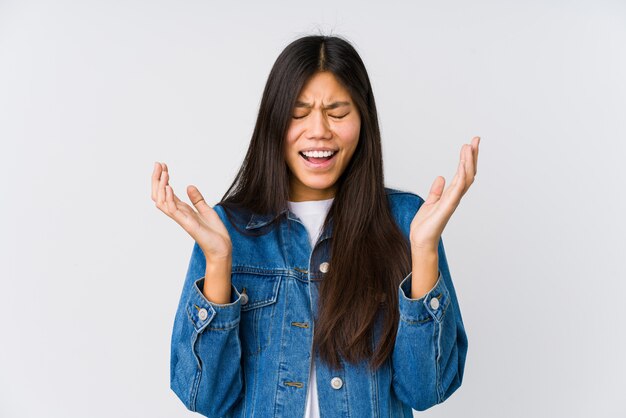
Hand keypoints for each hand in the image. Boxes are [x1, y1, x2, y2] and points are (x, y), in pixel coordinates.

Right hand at [151, 162, 231, 261]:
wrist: (222, 248)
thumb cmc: (214, 233)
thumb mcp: (207, 210)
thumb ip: (197, 199)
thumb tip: (189, 186)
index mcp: (182, 210)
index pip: (167, 192)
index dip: (163, 179)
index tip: (163, 165)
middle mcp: (179, 214)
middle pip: (159, 195)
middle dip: (156, 179)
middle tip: (158, 164)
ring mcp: (181, 219)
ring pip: (161, 202)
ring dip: (161, 186)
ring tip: (164, 172)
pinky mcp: (187, 224)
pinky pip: (172, 210)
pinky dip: (169, 198)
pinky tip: (169, 187)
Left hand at [410, 137, 479, 251]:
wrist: (421, 242)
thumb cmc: (425, 226)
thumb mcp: (429, 203)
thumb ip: (436, 191)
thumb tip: (441, 178)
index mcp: (450, 195)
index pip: (462, 173)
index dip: (467, 159)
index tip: (470, 144)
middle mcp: (454, 197)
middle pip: (468, 173)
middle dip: (472, 156)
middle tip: (476, 140)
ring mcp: (452, 202)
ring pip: (465, 179)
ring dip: (468, 162)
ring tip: (468, 147)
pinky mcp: (446, 207)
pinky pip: (457, 190)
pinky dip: (461, 177)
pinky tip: (463, 165)